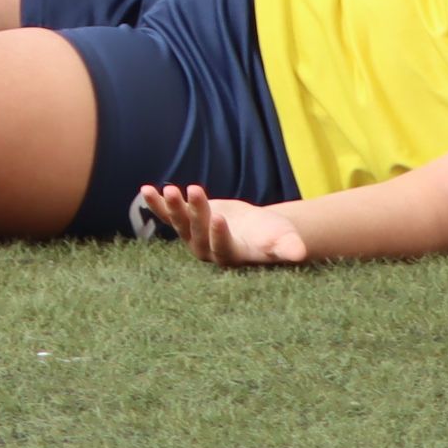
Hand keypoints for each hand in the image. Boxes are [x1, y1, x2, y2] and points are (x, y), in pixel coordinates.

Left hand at [140, 183, 309, 268]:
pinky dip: (157, 204)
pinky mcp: (187, 223)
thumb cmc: (274, 236)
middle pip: (199, 233)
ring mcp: (195, 237)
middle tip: (196, 191)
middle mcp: (209, 250)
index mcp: (232, 256)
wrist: (257, 231)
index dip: (219, 235)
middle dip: (197, 213)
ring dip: (174, 207)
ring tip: (170, 190)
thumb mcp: (282, 240)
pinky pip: (168, 215)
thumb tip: (300, 252)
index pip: (222, 248)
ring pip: (181, 224)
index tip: (220, 217)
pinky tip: (146, 190)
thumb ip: (287, 247)